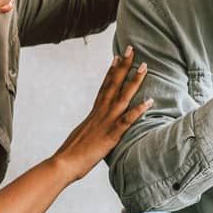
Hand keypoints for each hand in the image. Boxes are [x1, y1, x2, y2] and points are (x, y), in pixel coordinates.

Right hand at [52, 46, 152, 180]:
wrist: (63, 163)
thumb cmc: (71, 154)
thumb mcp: (82, 136)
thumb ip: (91, 129)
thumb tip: (93, 129)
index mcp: (94, 113)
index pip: (104, 87)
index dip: (112, 71)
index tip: (117, 56)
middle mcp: (100, 113)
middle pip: (113, 84)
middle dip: (123, 66)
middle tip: (132, 49)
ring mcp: (106, 122)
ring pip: (122, 97)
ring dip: (134, 81)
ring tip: (144, 67)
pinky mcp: (110, 135)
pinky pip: (127, 121)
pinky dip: (138, 110)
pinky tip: (149, 102)